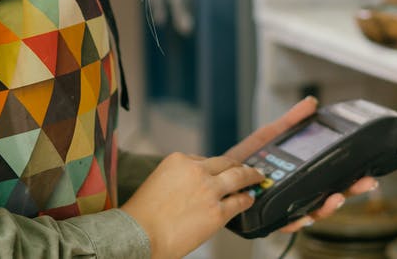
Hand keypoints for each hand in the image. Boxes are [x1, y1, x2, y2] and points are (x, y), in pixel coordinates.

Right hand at [121, 153, 264, 258]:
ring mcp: (209, 190)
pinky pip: (240, 202)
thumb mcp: (157, 182)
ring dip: (251, 176)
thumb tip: (193, 187)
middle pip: (225, 163)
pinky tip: (249, 200)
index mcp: (178, 160)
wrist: (138, 235)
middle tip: (246, 168)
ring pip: (239, 177)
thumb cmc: (141, 215)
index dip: (214, 168)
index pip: (204, 160)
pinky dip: (247, 200)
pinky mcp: (217, 212)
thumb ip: (178, 179)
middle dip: (238, 165)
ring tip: (258, 177)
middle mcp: (196, 171)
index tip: (220, 171)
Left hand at [224, 97, 381, 232]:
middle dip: (350, 191)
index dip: (351, 178)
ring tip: (336, 197)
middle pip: (330, 197)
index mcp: (302, 175)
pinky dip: (297, 221)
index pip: (332, 179)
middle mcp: (297, 194)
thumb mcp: (269, 137)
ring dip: (327, 207)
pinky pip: (286, 224)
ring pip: (313, 212)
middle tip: (364, 183)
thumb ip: (290, 121)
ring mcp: (285, 207)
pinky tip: (305, 216)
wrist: (216, 176)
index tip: (366, 173)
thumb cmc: (244, 160)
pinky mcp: (269, 219)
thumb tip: (311, 102)